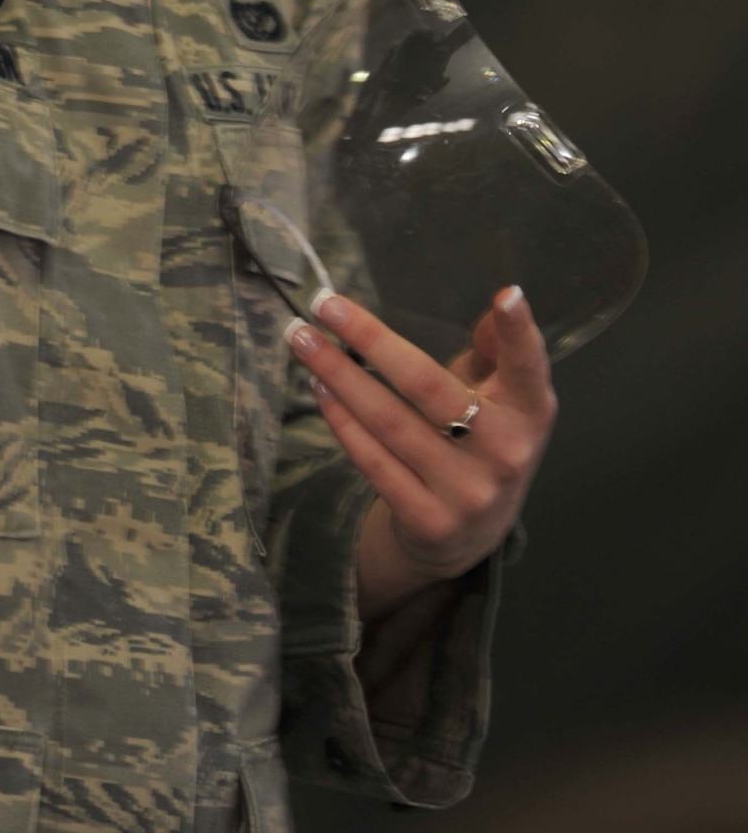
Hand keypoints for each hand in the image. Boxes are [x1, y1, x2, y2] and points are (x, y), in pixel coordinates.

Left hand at [283, 285, 556, 620]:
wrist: (469, 538)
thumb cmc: (479, 443)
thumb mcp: (499, 398)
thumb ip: (497, 352)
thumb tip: (497, 307)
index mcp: (529, 414)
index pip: (527, 368)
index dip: (519, 332)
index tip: (507, 294)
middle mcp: (505, 453)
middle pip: (427, 385)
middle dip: (369, 338)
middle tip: (324, 303)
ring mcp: (466, 492)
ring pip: (389, 421)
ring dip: (338, 374)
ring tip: (304, 340)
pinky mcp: (428, 520)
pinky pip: (372, 460)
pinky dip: (341, 419)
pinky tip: (320, 389)